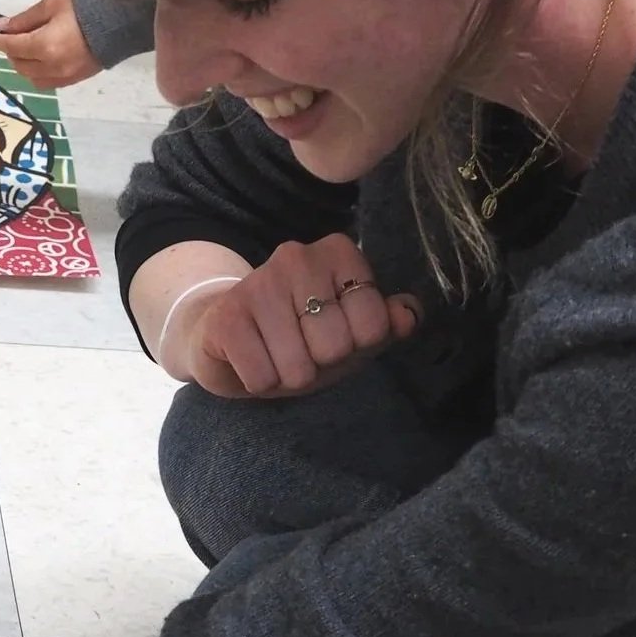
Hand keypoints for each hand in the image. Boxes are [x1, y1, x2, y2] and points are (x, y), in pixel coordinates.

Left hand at [0, 0, 101, 89]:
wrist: (121, 20)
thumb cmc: (85, 5)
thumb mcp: (51, 4)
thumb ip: (25, 19)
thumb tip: (2, 27)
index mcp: (44, 46)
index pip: (12, 47)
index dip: (0, 40)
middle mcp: (52, 66)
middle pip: (20, 65)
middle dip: (12, 53)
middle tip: (13, 38)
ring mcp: (64, 76)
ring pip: (32, 78)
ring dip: (24, 65)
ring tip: (28, 50)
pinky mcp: (75, 79)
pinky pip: (48, 82)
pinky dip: (39, 73)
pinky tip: (42, 59)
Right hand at [172, 234, 420, 398]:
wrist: (228, 340)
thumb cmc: (299, 336)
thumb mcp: (352, 333)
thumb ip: (387, 323)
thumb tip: (409, 315)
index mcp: (338, 253)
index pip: (375, 326)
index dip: (357, 346)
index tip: (334, 334)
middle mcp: (297, 256)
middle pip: (337, 347)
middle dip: (320, 363)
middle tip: (301, 348)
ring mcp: (258, 282)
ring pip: (299, 367)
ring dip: (288, 376)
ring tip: (275, 356)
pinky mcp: (226, 316)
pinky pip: (262, 377)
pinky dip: (259, 383)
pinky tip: (251, 361)